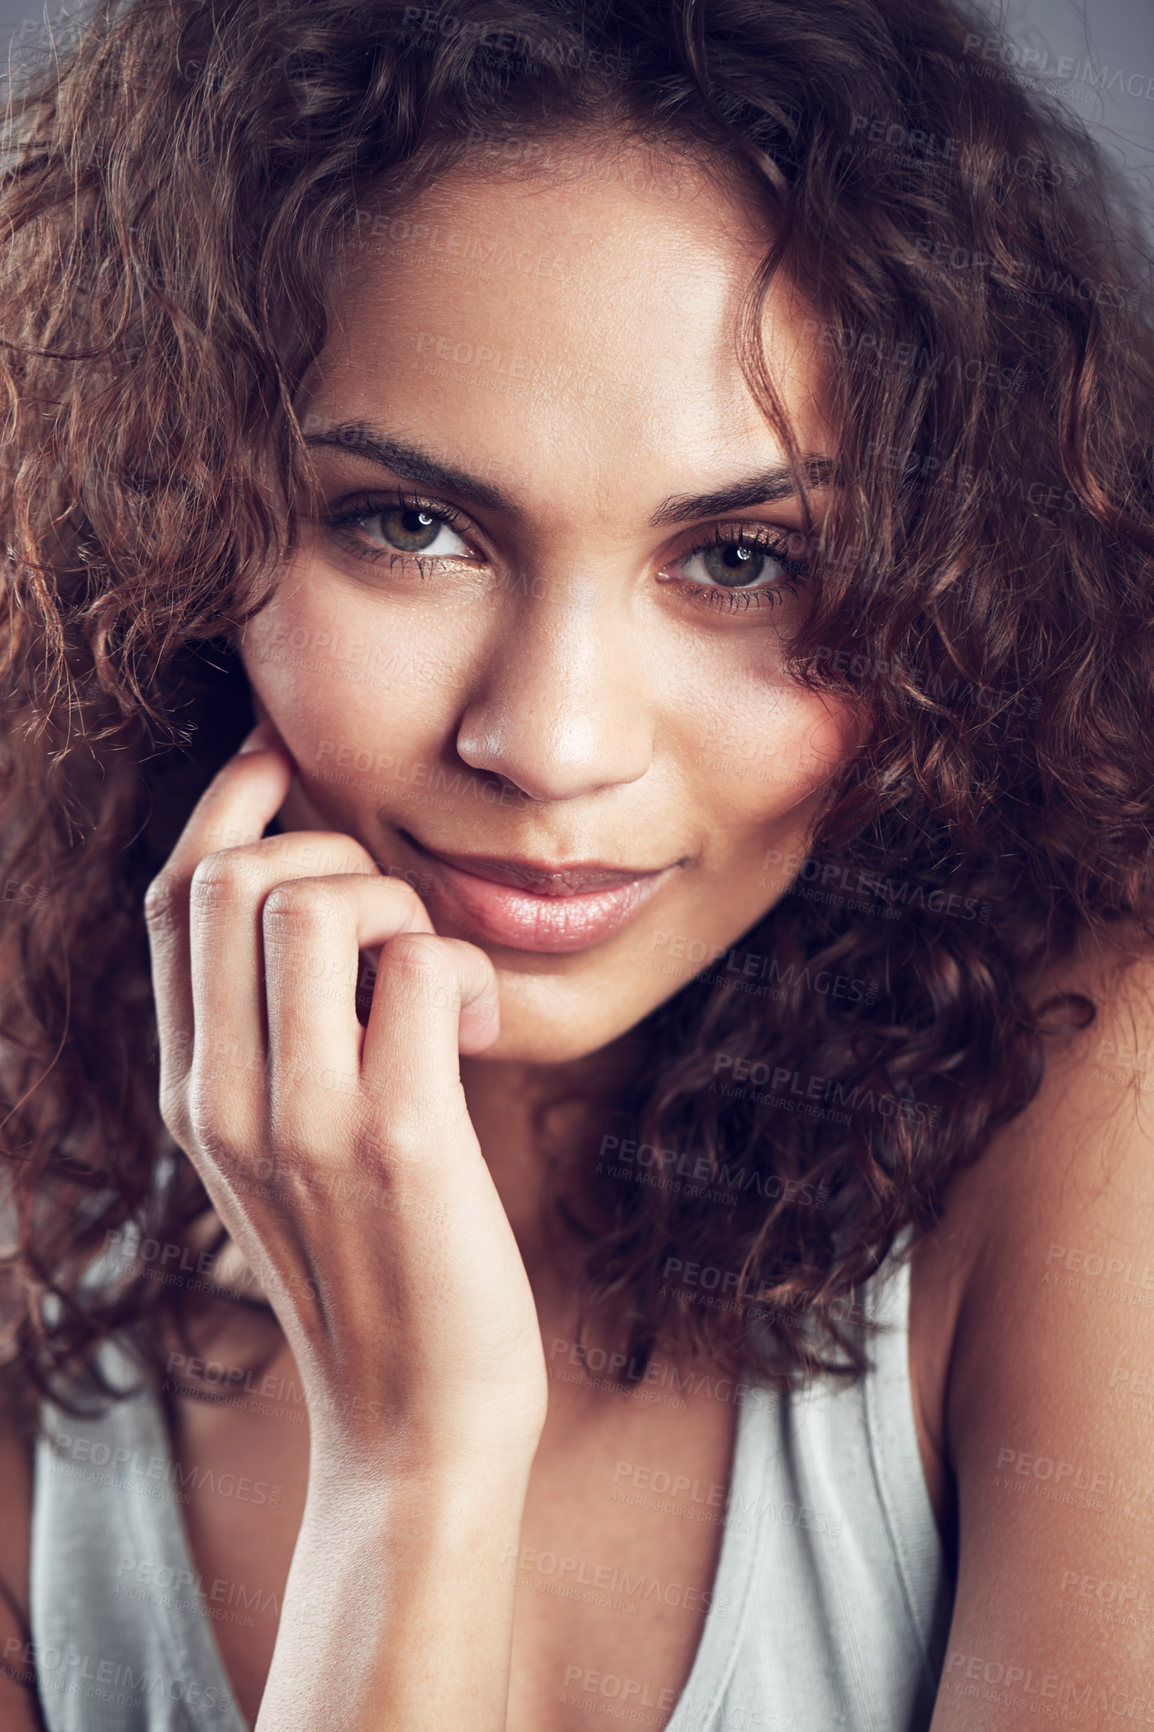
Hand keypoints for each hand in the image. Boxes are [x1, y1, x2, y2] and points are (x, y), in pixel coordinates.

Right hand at [143, 719, 547, 1469]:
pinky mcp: (399, 1142)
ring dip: (394, 905)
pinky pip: (419, 967)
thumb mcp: (287, 1154)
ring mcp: (303, 1122)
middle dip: (324, 853)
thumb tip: (324, 910)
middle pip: (228, 880)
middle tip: (390, 920)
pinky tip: (483, 1028)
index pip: (173, 903)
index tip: (282, 757)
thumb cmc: (376, 1274)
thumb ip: (278, 1044)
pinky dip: (464, 967)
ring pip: (311, 905)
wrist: (415, 1427)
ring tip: (434, 978)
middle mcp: (223, 1100)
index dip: (224, 804)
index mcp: (192, 1094)